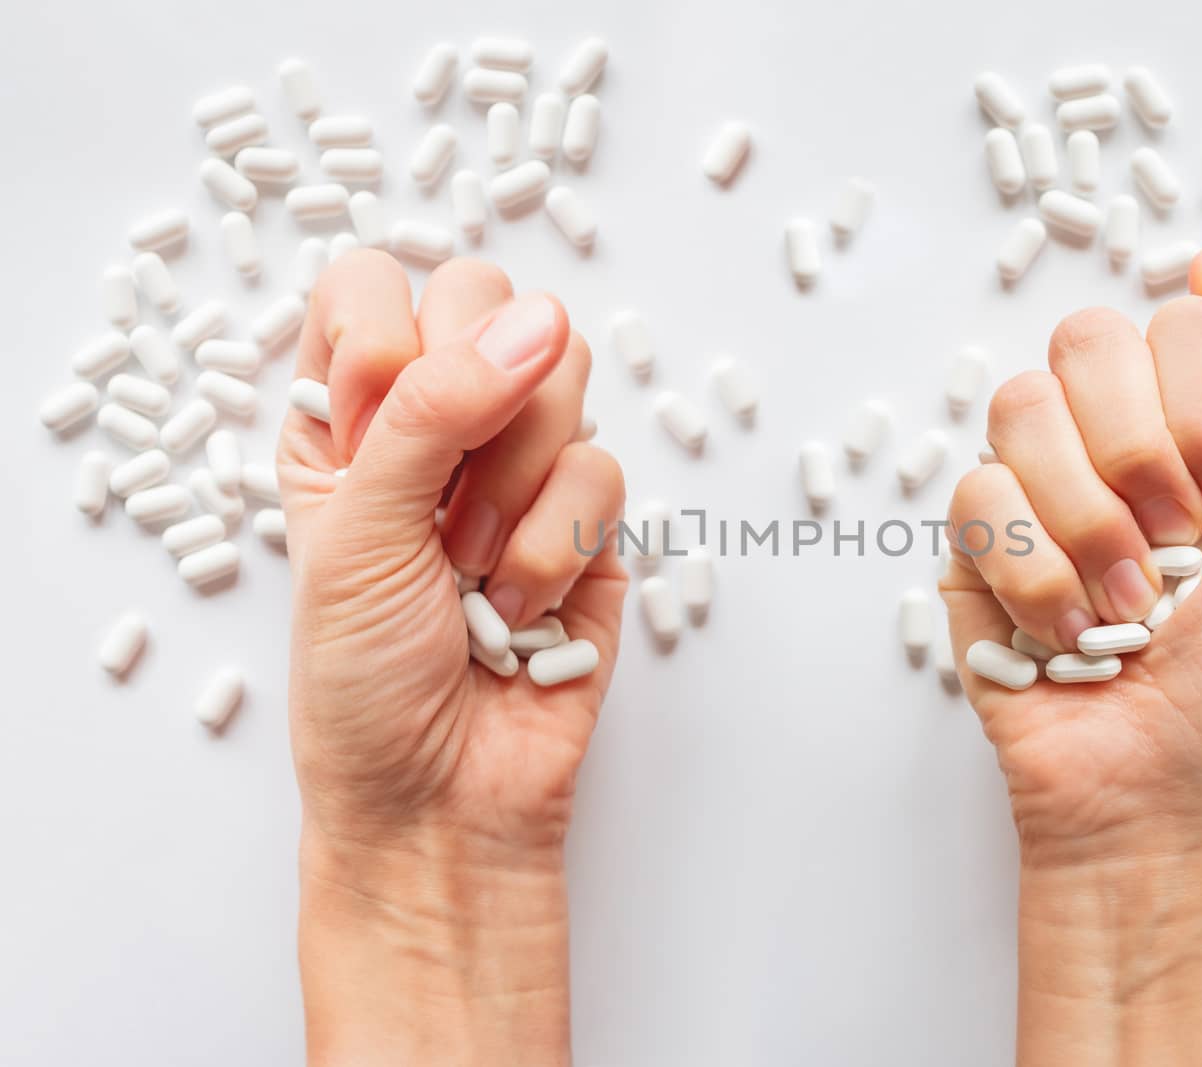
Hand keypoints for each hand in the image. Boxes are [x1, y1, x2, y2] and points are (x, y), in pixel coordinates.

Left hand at [279, 253, 625, 1065]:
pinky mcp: (591, 519)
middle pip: (493, 302)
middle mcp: (437, 425)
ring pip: (564, 374)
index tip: (375, 422)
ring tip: (472, 566)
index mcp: (346, 416)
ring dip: (512, 485)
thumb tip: (534, 317)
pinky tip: (520, 606)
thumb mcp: (354, 529)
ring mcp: (522, 466)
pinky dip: (556, 545)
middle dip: (471, 405)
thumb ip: (431, 408)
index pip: (378, 285)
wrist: (440, 798)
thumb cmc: (362, 679)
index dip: (391, 338)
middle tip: (433, 498)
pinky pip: (605, 469)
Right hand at [942, 252, 1201, 1063]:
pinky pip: (973, 494)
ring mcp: (1035, 488)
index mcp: (1199, 422)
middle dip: (1142, 455)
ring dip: (1088, 524)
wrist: (1174, 789)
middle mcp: (1113, 441)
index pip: (1179, 323)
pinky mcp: (971, 545)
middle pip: (1085, 341)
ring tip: (1125, 605)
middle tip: (1178, 546)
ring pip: (1018, 408)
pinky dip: (1032, 575)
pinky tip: (1066, 632)